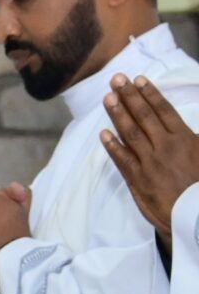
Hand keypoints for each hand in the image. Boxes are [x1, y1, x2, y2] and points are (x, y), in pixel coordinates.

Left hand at [103, 74, 198, 235]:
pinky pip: (122, 160)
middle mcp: (166, 147)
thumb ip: (195, 140)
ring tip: (108, 97)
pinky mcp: (138, 180)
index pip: (164, 111)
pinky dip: (112, 146)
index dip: (149, 94)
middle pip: (143, 117)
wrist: (198, 215)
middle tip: (116, 79)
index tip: (138, 79)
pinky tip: (103, 134)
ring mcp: (150, 163)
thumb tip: (186, 129)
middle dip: (129, 96)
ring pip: (130, 133)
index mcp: (185, 139)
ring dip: (117, 114)